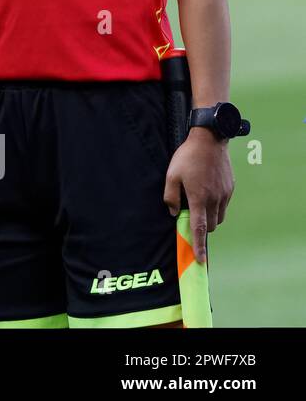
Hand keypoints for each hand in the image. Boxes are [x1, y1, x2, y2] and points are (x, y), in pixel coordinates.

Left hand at [164, 127, 233, 262]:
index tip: (201, 260)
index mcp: (199, 198)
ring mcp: (225, 194)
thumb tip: (173, 213)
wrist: (210, 140)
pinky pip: (223, 205)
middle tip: (189, 215)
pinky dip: (215, 206)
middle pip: (210, 226)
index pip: (199, 229)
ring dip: (209, 217)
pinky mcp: (230, 189)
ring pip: (219, 217)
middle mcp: (215, 200)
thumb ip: (171, 197)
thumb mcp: (171, 175)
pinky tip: (206, 192)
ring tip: (197, 202)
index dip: (199, 246)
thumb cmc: (187, 157)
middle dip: (201, 227)